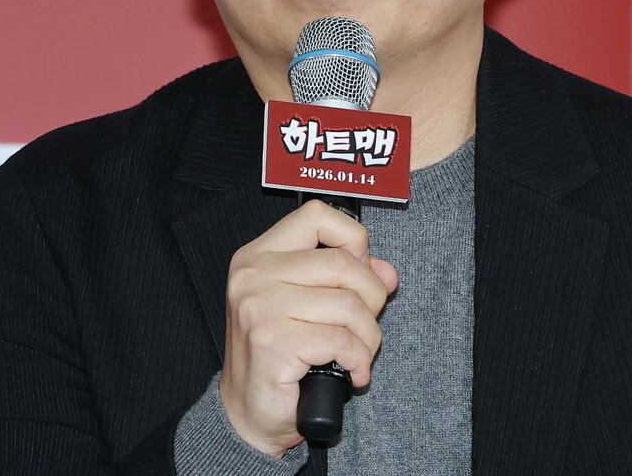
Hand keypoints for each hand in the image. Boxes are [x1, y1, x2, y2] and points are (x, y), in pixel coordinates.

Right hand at [218, 199, 397, 457]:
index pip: (316, 216)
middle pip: (343, 263)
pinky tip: (353, 372)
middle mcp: (254, 274)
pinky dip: (359, 359)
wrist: (246, 415)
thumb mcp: (310, 306)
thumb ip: (346, 280)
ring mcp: (260, 307)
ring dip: (368, 336)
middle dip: (372, 297)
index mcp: (259, 255)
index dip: (351, 238)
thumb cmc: (278, 357)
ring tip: (359, 353)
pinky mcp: (273, 342)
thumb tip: (386, 272)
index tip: (360, 269)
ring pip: (348, 304)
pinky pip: (342, 340)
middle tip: (365, 324)